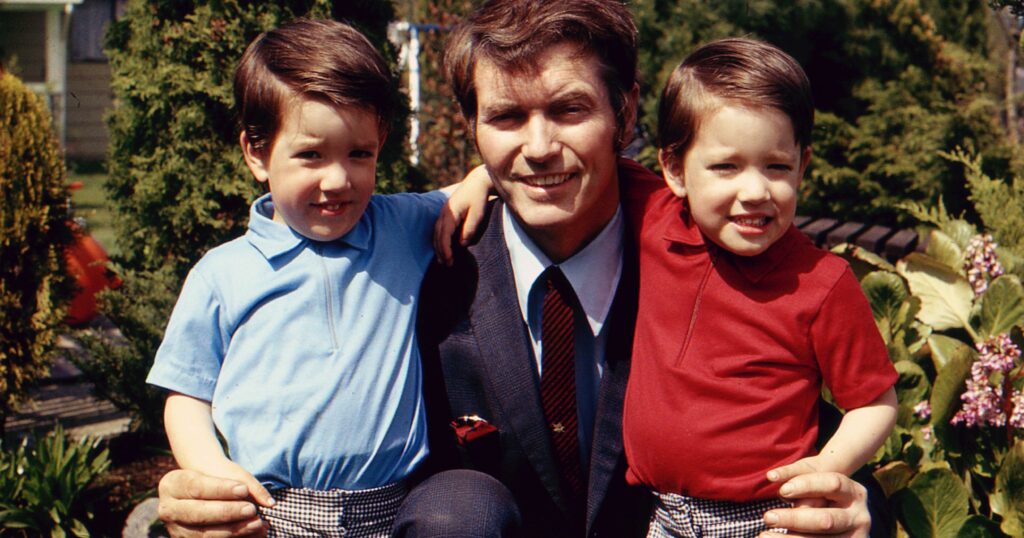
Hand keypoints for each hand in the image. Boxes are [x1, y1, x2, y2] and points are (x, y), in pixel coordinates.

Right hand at [157, 468, 271, 537]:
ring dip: (232, 531)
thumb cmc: (217, 479)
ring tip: (257, 524)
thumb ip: (248, 484)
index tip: (243, 490)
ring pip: (203, 535)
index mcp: (172, 484)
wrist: (202, 493)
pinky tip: (252, 535)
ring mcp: (175, 529)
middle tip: (251, 510)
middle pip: (197, 513)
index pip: (196, 486)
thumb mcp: (227, 474)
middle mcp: (168, 509)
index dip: (220, 489)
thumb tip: (269, 503)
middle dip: (226, 512)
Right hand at [434, 165, 492, 265]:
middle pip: (437, 236)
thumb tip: (461, 244)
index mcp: (450, 213)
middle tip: (446, 265)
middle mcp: (443, 213)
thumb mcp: (477, 214)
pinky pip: (439, 229)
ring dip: (438, 247)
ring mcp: (443, 212)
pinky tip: (443, 247)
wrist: (477, 182)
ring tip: (443, 260)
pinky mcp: (446, 213)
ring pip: (436, 233)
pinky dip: (440, 240)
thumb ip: (469, 229)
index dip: (445, 249)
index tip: (449, 260)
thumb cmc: (478, 198)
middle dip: (440, 251)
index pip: (444, 235)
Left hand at [760, 466, 869, 537]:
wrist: (842, 517)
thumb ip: (797, 478)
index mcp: (853, 492)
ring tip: (763, 535)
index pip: (833, 483)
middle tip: (767, 517)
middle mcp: (859, 517)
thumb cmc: (819, 492)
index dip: (807, 485)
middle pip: (826, 519)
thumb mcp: (814, 482)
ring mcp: (856, 537)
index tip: (782, 490)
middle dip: (794, 520)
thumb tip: (773, 478)